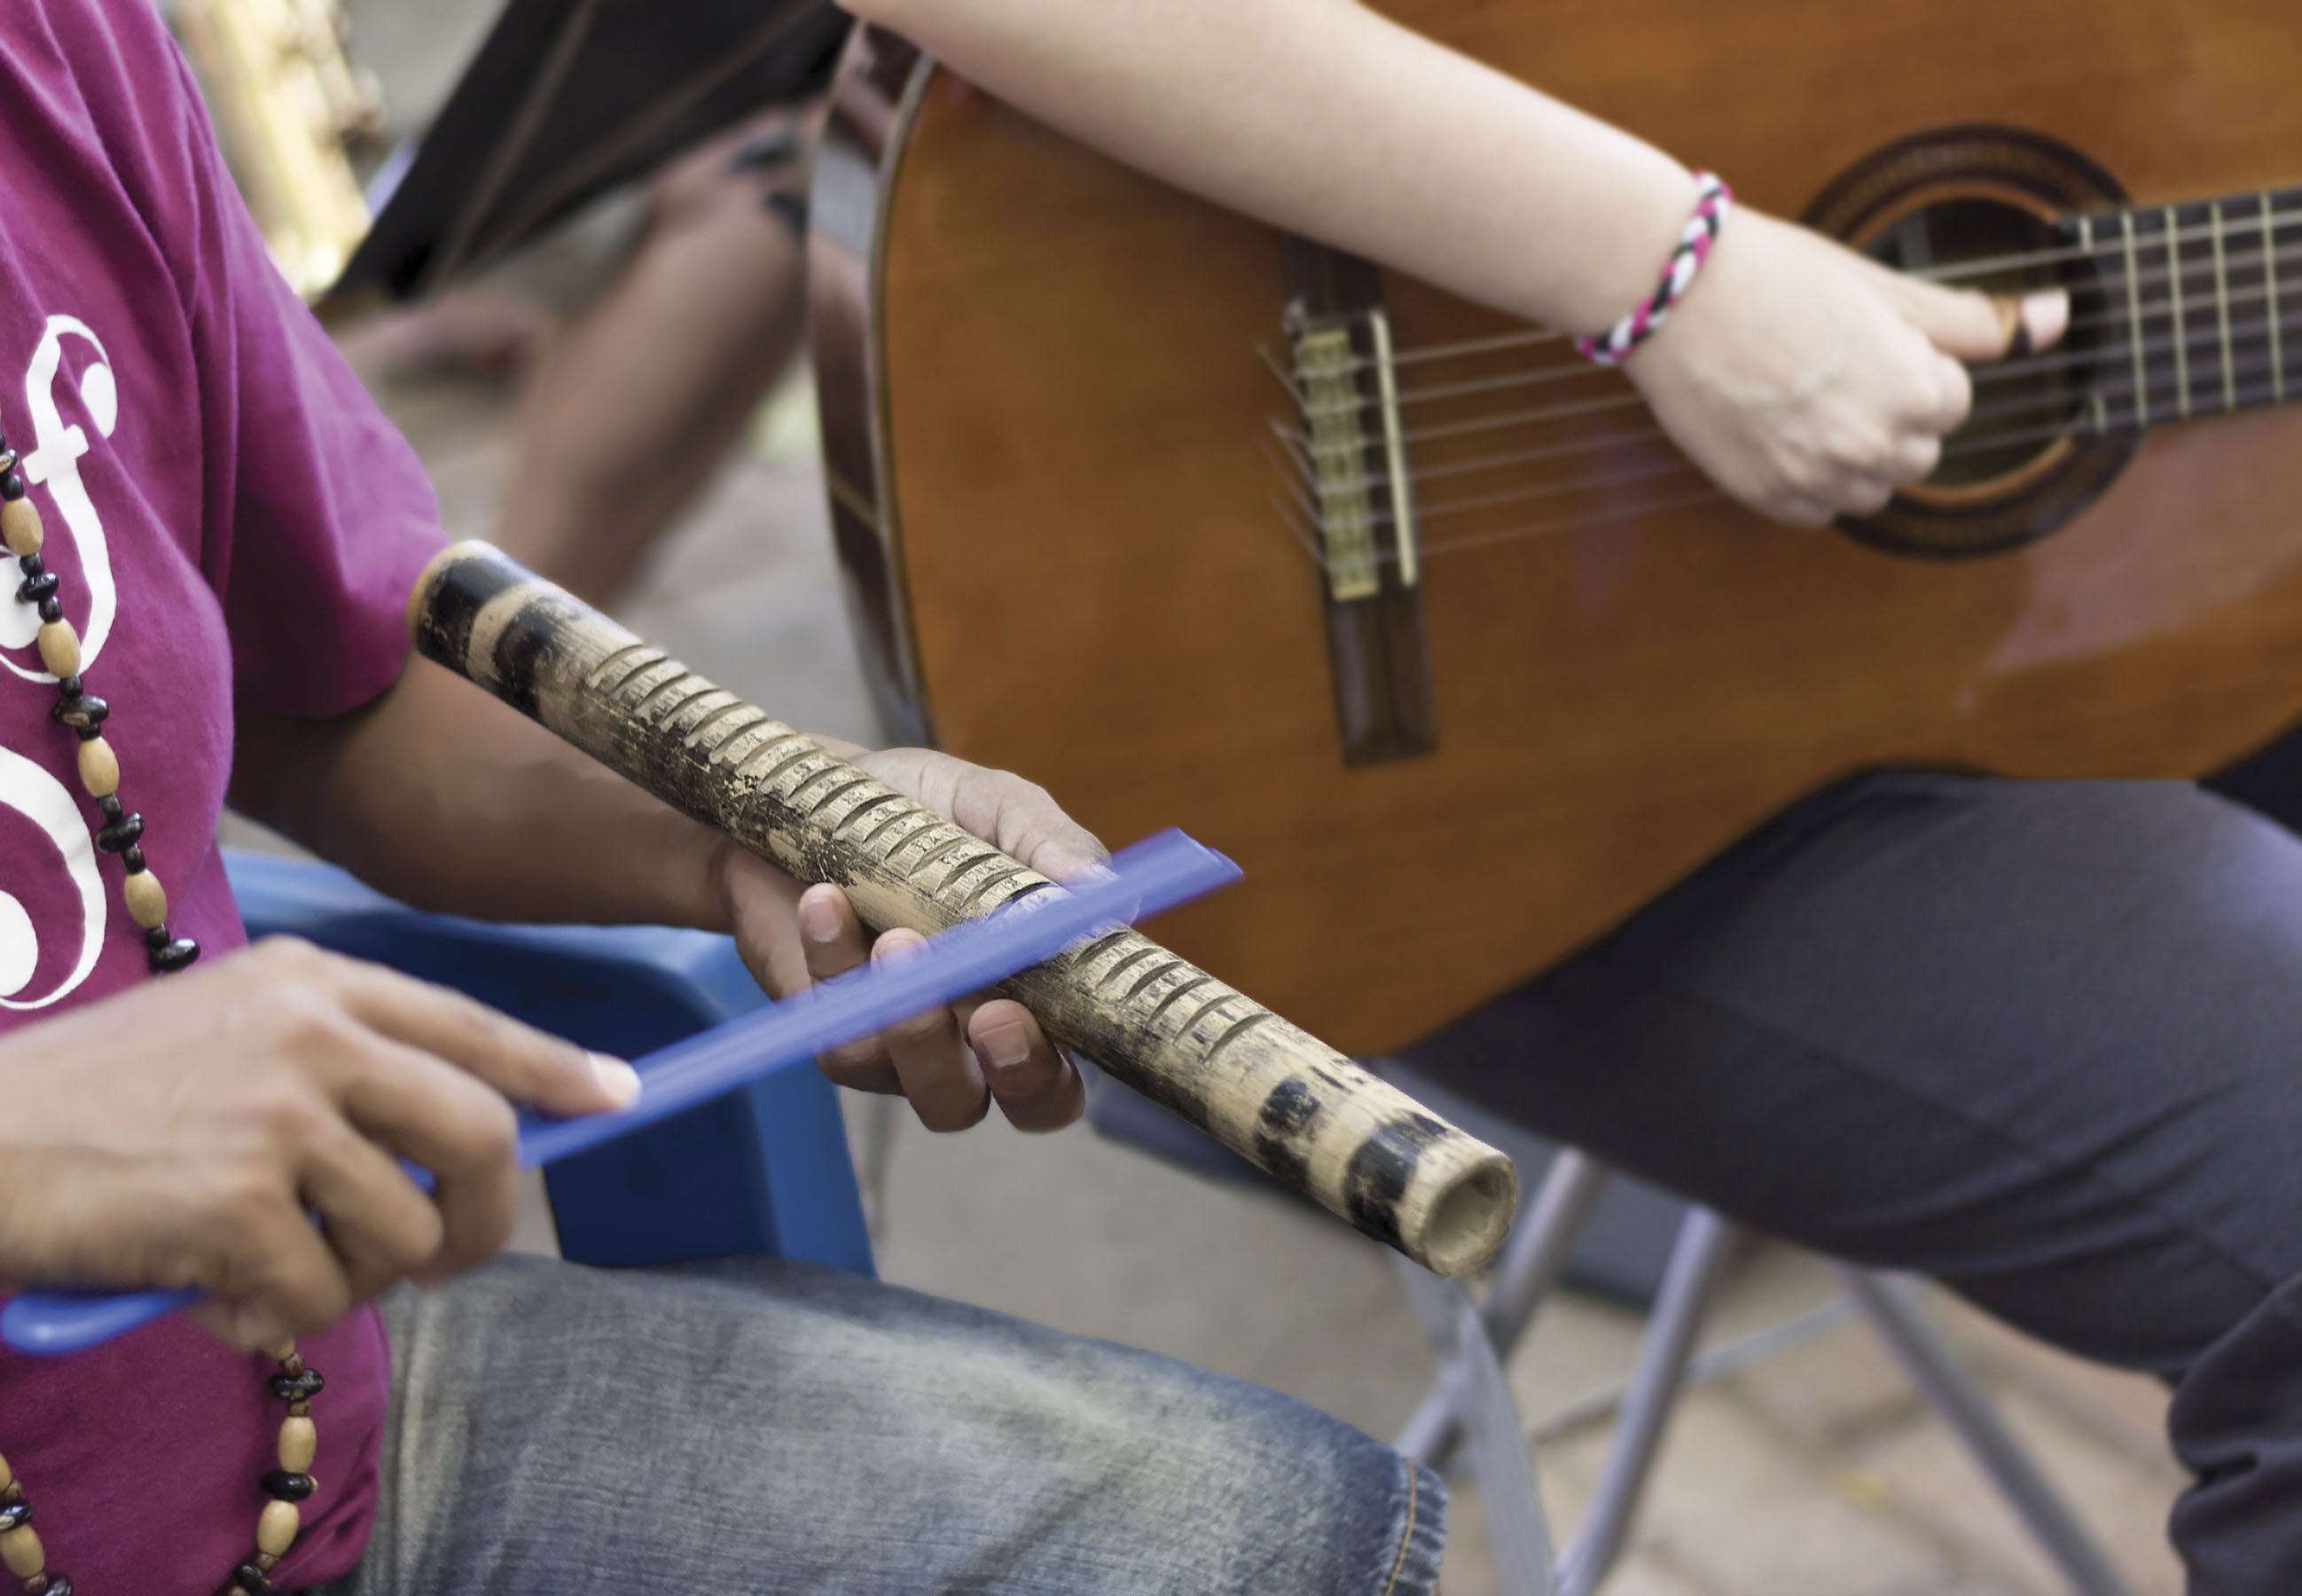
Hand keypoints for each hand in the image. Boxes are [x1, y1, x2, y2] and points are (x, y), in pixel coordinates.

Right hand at [0, 938, 636, 1349]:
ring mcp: (276, 1116)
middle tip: (449, 1260)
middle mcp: (309, 1034)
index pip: (471, 1027)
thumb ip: (340, 1065)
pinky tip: (207, 1297)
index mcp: (313, 982)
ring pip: (408, 1233)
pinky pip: (317, 1296)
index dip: (554, 1072)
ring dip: (351, 1282)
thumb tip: (469, 1133)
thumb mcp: (227, 1030)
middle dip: (488, 1216)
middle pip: (482, 1134)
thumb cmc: (95, 1100)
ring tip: (268, 1271)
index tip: (615, 1099)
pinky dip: (269, 1320)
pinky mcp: (235, 1205)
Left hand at [716, 741, 1106, 1134]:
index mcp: (1038, 994)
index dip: (1054, 1069)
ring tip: (899, 940)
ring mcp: (901, 1043)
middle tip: (989, 1013)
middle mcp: (974, 1038)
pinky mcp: (831, 1028)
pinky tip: (827, 901)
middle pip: (1014, 1105)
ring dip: (914, 1026)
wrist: (804, 794)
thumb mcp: (992, 806)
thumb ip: (1048, 843)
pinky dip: (836, 967)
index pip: (1064, 1076)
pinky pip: (839, 1034)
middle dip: (1009, 1072)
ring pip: (923, 1090)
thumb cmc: (919, 809)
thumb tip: (1105, 890)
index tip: (1030, 1013)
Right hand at [1624, 208, 2069, 525]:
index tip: (1863, 339)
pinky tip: (1779, 428)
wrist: (1675, 295)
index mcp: (1917, 393)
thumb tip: (2062, 319)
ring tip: (1804, 398)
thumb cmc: (1781, 277)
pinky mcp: (1766, 497)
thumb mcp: (1888, 288)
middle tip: (1829, 365)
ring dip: (1851, 454)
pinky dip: (1808, 479)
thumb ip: (1977, 319)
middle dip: (1888, 415)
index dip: (1912, 365)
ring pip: (1870, 488)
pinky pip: (1817, 510)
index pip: (1951, 404)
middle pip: (1917, 453)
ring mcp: (1816, 479)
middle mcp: (1873, 448)